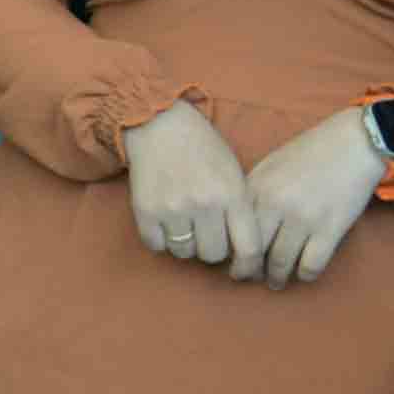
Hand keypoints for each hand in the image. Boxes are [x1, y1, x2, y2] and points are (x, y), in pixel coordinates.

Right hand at [121, 98, 263, 268]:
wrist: (159, 123)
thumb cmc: (203, 148)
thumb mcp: (234, 174)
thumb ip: (241, 210)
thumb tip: (244, 252)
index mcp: (232, 195)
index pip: (249, 248)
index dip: (249, 266)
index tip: (243, 270)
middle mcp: (204, 204)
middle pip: (213, 255)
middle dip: (212, 248)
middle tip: (207, 233)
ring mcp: (172, 208)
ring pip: (184, 252)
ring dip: (186, 243)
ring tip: (185, 223)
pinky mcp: (145, 210)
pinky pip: (157, 245)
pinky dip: (162, 239)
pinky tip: (166, 221)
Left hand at [240, 107, 389, 288]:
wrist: (353, 143)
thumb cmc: (309, 153)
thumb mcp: (269, 166)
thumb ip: (252, 193)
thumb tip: (237, 223)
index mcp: (255, 188)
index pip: (233, 230)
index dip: (230, 251)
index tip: (230, 261)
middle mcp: (274, 205)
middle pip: (253, 251)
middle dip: (249, 271)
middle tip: (248, 279)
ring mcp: (303, 219)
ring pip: (281, 262)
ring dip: (277, 277)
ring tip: (275, 282)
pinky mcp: (330, 229)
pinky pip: (312, 264)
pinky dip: (305, 274)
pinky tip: (303, 274)